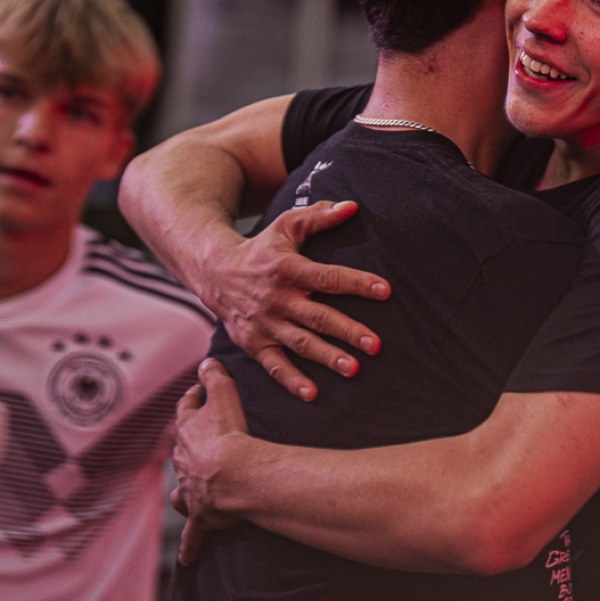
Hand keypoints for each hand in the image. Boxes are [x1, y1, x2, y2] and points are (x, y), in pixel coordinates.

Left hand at [171, 358, 253, 565]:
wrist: (234, 475)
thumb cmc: (231, 435)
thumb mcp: (225, 396)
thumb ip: (215, 377)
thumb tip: (207, 360)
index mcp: (189, 432)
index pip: (187, 411)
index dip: (194, 400)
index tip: (199, 393)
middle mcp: (184, 461)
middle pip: (182, 448)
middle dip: (188, 444)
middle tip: (200, 439)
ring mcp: (191, 489)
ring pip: (182, 489)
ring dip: (185, 488)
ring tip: (188, 491)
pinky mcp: (202, 515)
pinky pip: (194, 534)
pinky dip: (191, 546)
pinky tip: (188, 559)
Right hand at [202, 201, 388, 401]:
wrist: (214, 271)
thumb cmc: (261, 249)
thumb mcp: (286, 226)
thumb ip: (320, 216)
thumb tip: (353, 206)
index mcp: (288, 269)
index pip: (327, 277)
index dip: (357, 283)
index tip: (385, 291)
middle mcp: (277, 298)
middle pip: (317, 317)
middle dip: (347, 331)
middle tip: (376, 345)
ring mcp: (264, 323)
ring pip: (299, 343)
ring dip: (326, 357)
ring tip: (353, 369)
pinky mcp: (254, 343)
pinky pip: (274, 365)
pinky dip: (291, 381)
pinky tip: (312, 394)